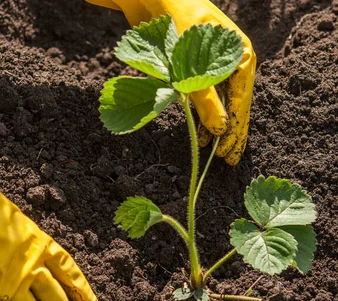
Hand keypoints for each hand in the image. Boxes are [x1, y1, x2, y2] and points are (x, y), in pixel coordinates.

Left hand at [87, 0, 255, 164]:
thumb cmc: (176, 23)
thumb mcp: (190, 66)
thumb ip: (205, 99)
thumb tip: (222, 130)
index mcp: (241, 55)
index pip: (242, 102)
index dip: (236, 130)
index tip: (228, 154)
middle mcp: (234, 61)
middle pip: (236, 105)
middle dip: (231, 133)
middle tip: (227, 160)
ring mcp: (219, 65)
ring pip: (223, 104)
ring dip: (218, 127)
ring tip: (213, 151)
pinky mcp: (202, 69)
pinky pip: (211, 98)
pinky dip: (207, 115)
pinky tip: (204, 133)